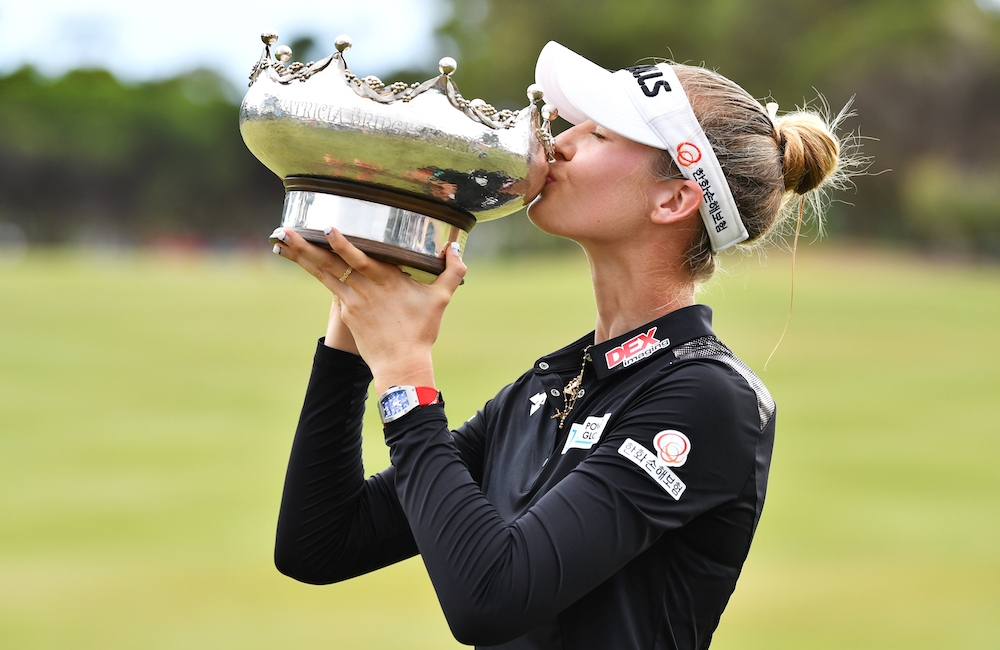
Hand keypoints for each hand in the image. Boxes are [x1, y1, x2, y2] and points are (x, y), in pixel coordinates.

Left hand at [270, 227, 466, 393]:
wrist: (401, 363)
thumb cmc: (421, 330)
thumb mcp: (441, 298)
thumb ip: (452, 271)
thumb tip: (456, 247)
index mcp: (386, 280)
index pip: (360, 258)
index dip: (342, 244)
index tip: (327, 228)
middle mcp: (364, 288)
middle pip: (331, 263)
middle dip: (307, 246)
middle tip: (285, 230)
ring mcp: (351, 300)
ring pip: (323, 272)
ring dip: (301, 255)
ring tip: (282, 240)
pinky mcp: (346, 311)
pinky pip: (327, 284)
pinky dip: (312, 270)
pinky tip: (300, 259)